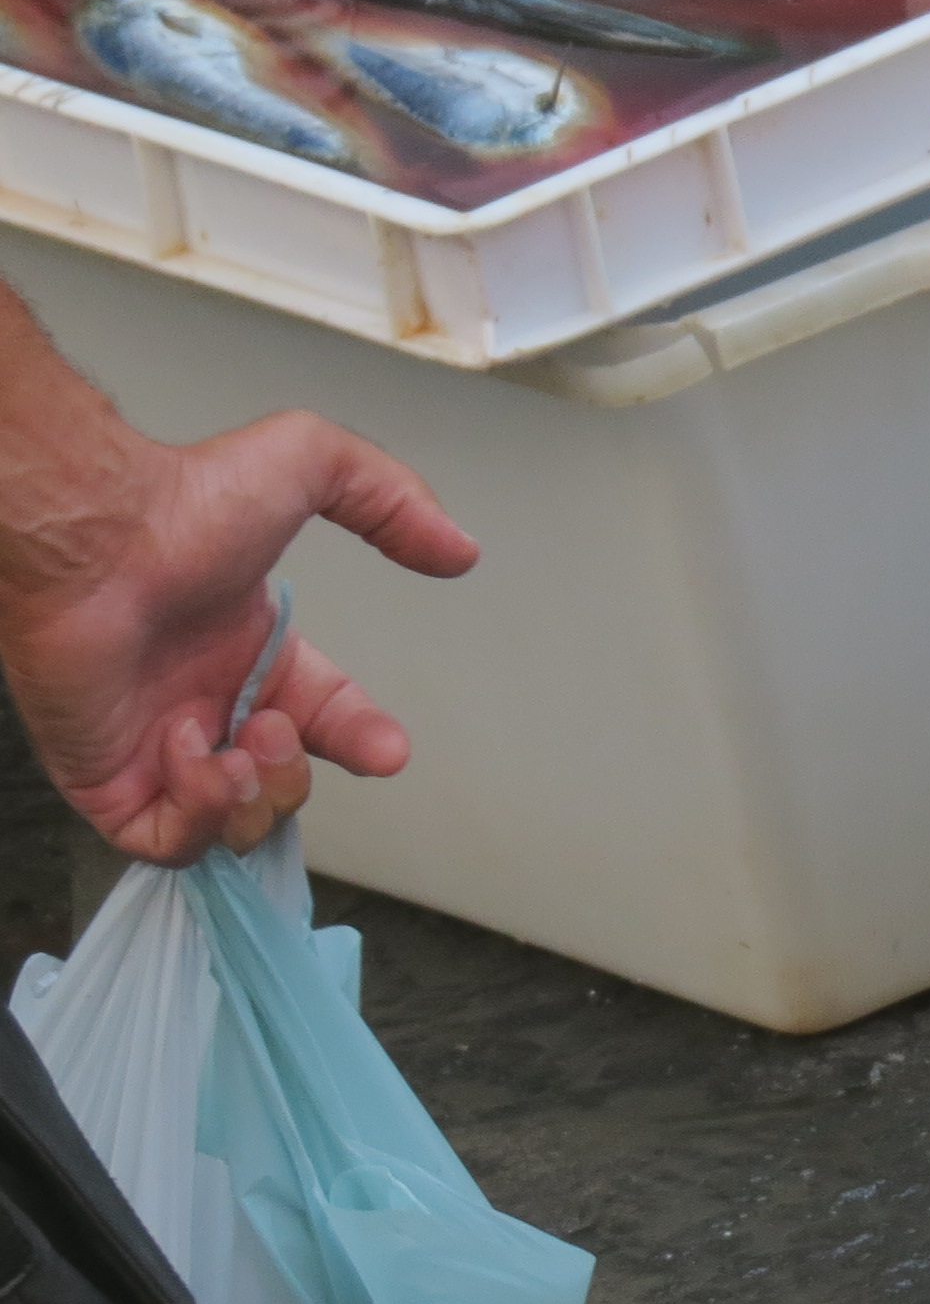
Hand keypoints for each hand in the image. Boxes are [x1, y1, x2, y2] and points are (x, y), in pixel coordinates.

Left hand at [0, 290, 476, 863]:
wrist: (93, 540)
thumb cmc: (185, 501)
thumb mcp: (315, 462)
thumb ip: (396, 500)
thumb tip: (461, 549)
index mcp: (250, 649)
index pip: (323, 714)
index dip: (361, 737)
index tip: (389, 751)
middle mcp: (204, 701)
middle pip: (280, 780)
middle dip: (296, 768)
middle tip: (275, 726)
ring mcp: (152, 748)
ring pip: (229, 822)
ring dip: (252, 792)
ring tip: (236, 743)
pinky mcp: (105, 783)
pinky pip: (165, 841)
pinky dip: (196, 810)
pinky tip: (189, 749)